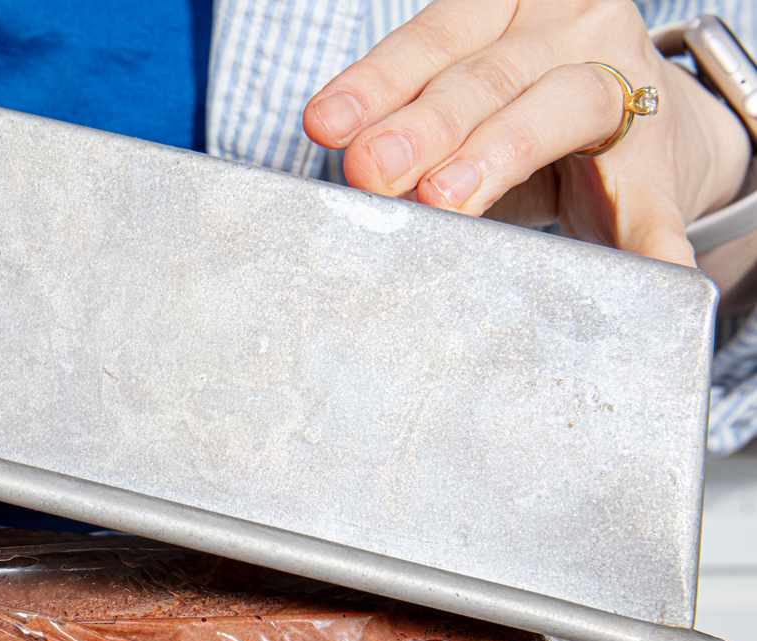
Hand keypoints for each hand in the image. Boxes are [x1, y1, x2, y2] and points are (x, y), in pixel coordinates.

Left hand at [303, 0, 751, 265]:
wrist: (648, 140)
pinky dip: (650, 240)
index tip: (326, 124)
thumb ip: (416, 136)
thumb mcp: (467, 110)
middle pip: (489, 74)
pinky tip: (649, 267)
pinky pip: (652, 205)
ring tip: (447, 198)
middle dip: (424, 125)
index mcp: (513, 8)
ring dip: (500, 153)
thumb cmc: (523, 119)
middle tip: (372, 167)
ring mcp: (629, 86)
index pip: (438, 35)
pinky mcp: (661, 165)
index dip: (379, 81)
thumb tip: (356, 170)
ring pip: (565, 105)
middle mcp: (574, 28)